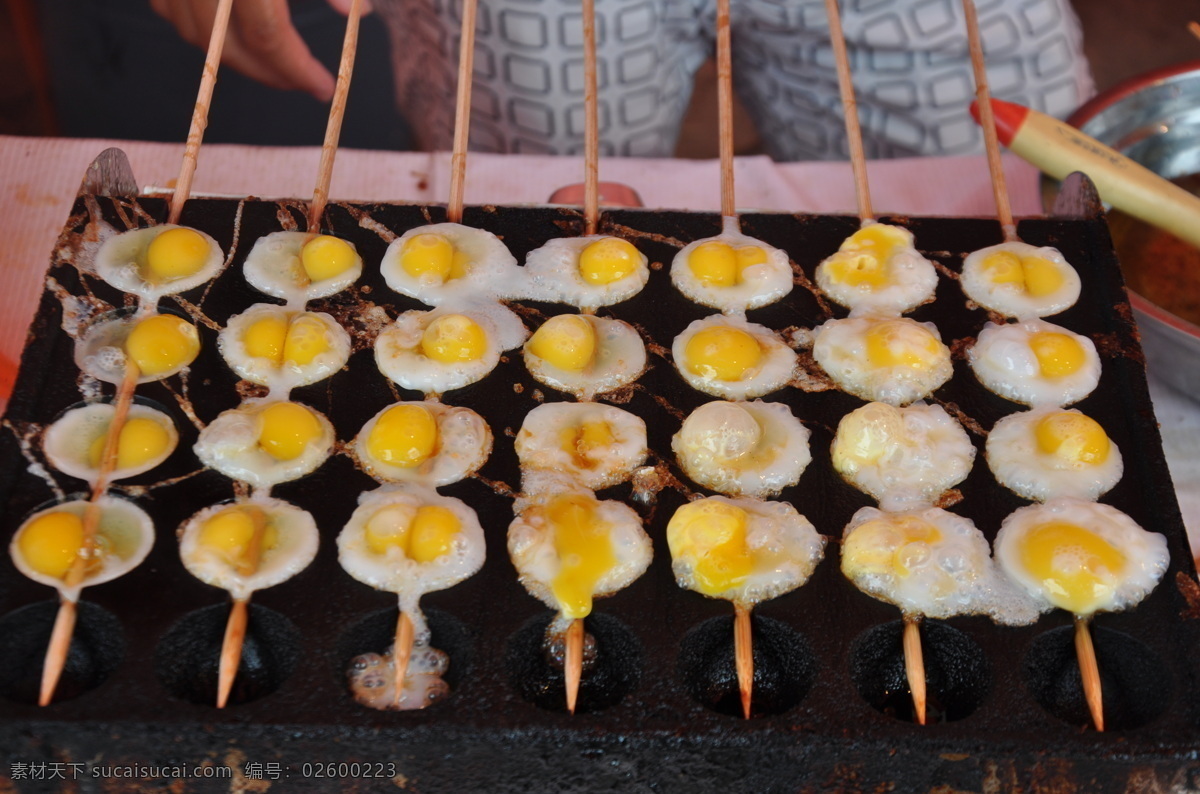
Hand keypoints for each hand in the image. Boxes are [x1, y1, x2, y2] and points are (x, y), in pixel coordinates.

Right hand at [150, 0, 371, 101]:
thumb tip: (358, 11)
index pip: (271, 38)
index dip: (298, 70)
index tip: (324, 88)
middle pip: (229, 49)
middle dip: (269, 74)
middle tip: (301, 80)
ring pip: (195, 35)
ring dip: (233, 55)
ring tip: (271, 59)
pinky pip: (170, 10)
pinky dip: (199, 28)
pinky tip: (229, 32)